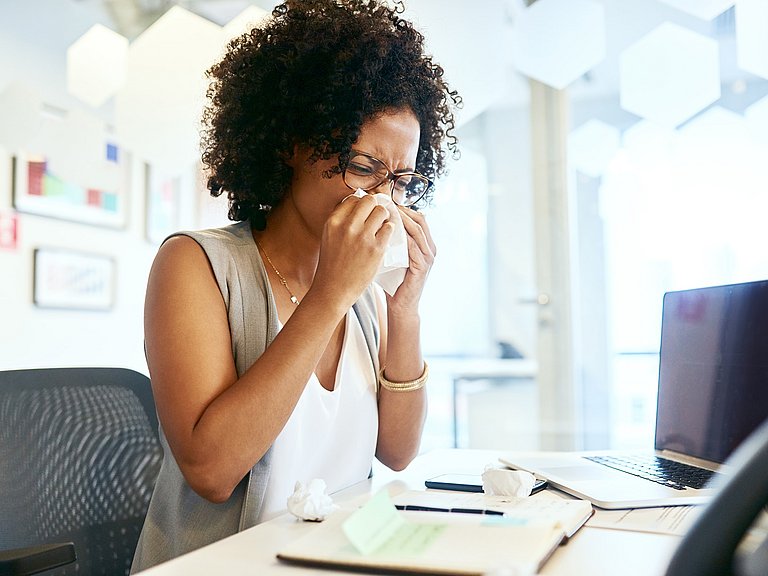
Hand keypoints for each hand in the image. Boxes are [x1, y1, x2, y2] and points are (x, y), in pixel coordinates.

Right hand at [312, 193, 393, 308]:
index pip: (353, 199)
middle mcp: (348, 226)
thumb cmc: (332, 265)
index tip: (365, 212)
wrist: (333, 290)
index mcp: (333, 222)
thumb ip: (342, 221)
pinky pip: (389, 228)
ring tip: (382, 226)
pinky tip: (384, 237)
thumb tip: (358, 204)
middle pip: (369, 201)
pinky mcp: (376, 249)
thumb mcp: (329, 237)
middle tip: (377, 216)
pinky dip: (389, 230)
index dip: (361, 204)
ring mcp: (363, 237)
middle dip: (375, 206)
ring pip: (382, 212)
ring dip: (384, 217)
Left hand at [388, 206, 435, 313]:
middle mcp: (430, 249)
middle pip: (420, 220)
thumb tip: (372, 223)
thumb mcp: (393, 256)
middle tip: (386, 204)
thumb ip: (390, 241)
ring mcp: (428, 258)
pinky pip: (414, 247)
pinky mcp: (422, 267)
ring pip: (417, 231)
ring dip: (402, 220)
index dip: (403, 208)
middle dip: (403, 210)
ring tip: (387, 214)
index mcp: (425, 244)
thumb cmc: (394, 281)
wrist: (401, 306)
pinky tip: (390, 232)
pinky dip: (403, 238)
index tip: (386, 202)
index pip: (417, 218)